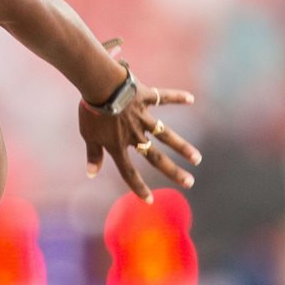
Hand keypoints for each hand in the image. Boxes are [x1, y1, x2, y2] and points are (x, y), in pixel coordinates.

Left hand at [79, 82, 201, 202]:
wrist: (97, 85)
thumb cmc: (90, 112)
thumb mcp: (87, 135)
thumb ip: (93, 154)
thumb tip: (91, 174)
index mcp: (118, 145)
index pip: (128, 171)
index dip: (138, 186)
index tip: (150, 200)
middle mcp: (133, 134)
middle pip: (155, 157)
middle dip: (173, 171)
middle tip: (189, 182)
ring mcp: (142, 117)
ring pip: (166, 135)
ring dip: (182, 147)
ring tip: (197, 158)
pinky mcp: (146, 98)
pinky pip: (163, 98)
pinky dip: (177, 97)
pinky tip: (190, 99)